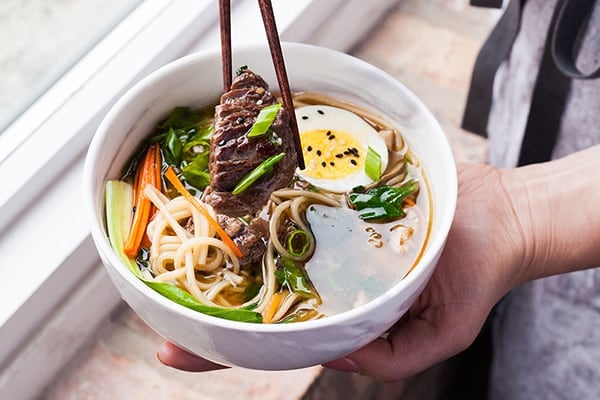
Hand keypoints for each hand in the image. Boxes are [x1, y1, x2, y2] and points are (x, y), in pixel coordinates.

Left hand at [157, 163, 528, 373]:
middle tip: (159, 305)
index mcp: (340, 306)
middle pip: (260, 287)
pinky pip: (296, 197)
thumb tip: (333, 356)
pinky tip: (233, 201)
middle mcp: (325, 268)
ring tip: (182, 252)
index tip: (175, 351)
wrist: (501, 214)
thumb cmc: (474, 277)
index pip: (275, 334)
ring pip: (270, 241)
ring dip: (229, 247)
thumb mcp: (439, 336)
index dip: (225, 347)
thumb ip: (390, 358)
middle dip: (209, 301)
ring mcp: (327, 230)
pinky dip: (267, 201)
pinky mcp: (337, 192)